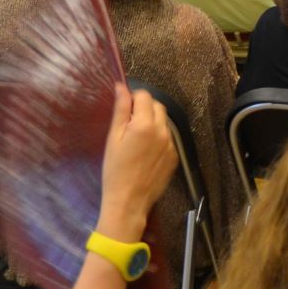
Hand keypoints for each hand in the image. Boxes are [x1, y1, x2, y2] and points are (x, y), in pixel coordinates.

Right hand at [97, 83, 176, 240]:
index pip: (144, 96)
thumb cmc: (115, 170)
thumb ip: (121, 110)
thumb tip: (121, 87)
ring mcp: (171, 144)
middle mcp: (162, 131)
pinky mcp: (174, 156)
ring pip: (163, 122)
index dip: (133, 98)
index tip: (124, 108)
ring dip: (152, 122)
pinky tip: (145, 152)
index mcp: (145, 124)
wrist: (129, 201)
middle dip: (144, 108)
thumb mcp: (113, 138)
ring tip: (136, 139)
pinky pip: (167, 138)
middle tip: (128, 123)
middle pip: (157, 106)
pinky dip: (158, 138)